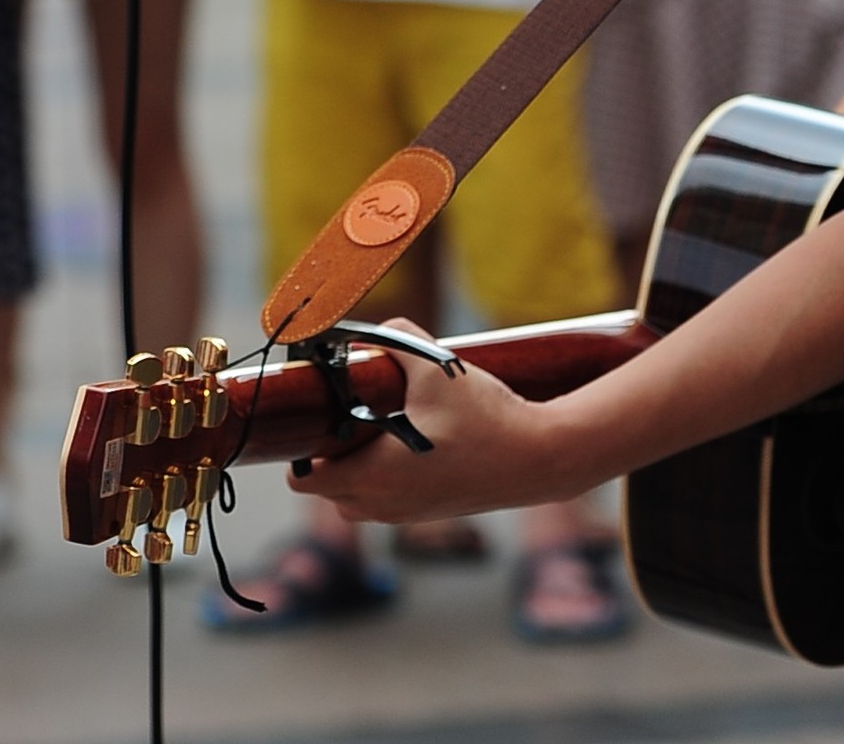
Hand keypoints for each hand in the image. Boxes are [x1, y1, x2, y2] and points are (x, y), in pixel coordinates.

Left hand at [303, 342, 598, 524]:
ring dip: (353, 476)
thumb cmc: (488, 418)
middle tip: (342, 422)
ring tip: (370, 435)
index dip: (300, 453)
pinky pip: (387, 507)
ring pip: (357, 505)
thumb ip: (398, 339)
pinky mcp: (433, 514)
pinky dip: (382, 484)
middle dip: (326, 461)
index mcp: (377, 475)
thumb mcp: (439, 369)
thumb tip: (372, 327)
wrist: (542, 458)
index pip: (307, 483)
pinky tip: (402, 447)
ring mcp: (411, 515)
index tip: (314, 422)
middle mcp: (388, 504)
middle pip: (329, 494)